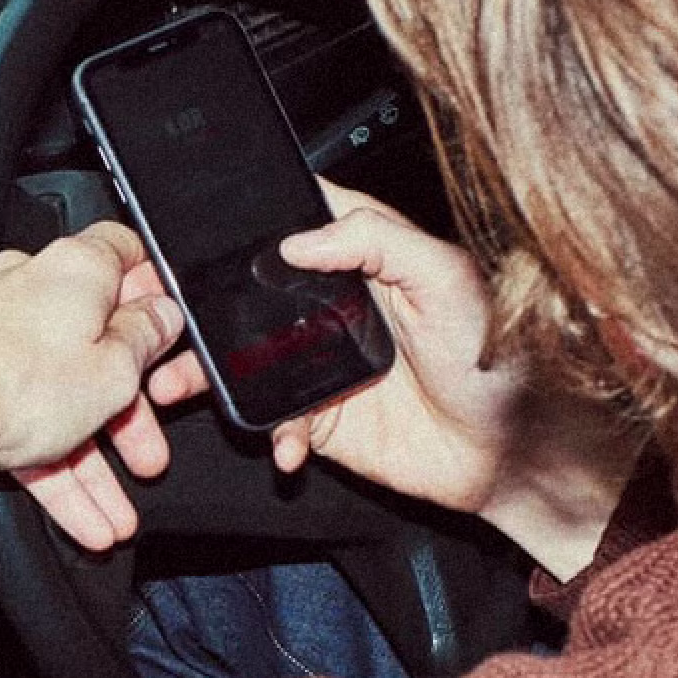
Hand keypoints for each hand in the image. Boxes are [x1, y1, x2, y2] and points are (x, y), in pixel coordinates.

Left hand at [0, 221, 185, 544]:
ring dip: (94, 460)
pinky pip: (25, 423)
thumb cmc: (14, 382)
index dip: (156, 297)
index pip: (127, 257)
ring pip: (61, 398)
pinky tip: (81, 515)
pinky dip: (54, 467)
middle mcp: (31, 290)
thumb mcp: (115, 370)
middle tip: (148, 451)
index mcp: (75, 269)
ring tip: (116, 511)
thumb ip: (147, 340)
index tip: (170, 339)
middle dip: (129, 412)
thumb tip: (163, 316)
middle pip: (97, 346)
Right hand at [148, 184, 642, 578]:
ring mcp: (322, 363)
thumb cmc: (500, 361)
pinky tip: (287, 444)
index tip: (203, 227)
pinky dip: (271, 435)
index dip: (250, 220)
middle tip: (163, 309)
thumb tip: (300, 238)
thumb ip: (379, 241)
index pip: (296, 220)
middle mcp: (335, 307)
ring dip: (204, 369)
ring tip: (174, 381)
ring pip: (243, 358)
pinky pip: (273, 422)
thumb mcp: (448, 279)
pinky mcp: (321, 419)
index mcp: (364, 259)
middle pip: (250, 292)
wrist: (513, 456)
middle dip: (201, 302)